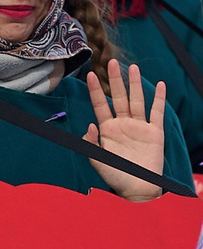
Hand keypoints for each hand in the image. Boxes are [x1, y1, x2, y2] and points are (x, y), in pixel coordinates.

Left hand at [87, 60, 170, 200]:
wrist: (136, 187)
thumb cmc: (115, 175)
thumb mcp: (98, 160)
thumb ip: (91, 143)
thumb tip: (89, 125)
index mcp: (107, 129)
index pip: (100, 105)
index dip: (95, 90)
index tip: (90, 75)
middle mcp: (123, 124)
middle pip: (118, 97)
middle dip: (115, 80)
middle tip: (111, 62)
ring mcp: (139, 126)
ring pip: (137, 101)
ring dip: (135, 84)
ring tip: (133, 67)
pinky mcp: (154, 131)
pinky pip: (157, 112)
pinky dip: (159, 99)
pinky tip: (160, 85)